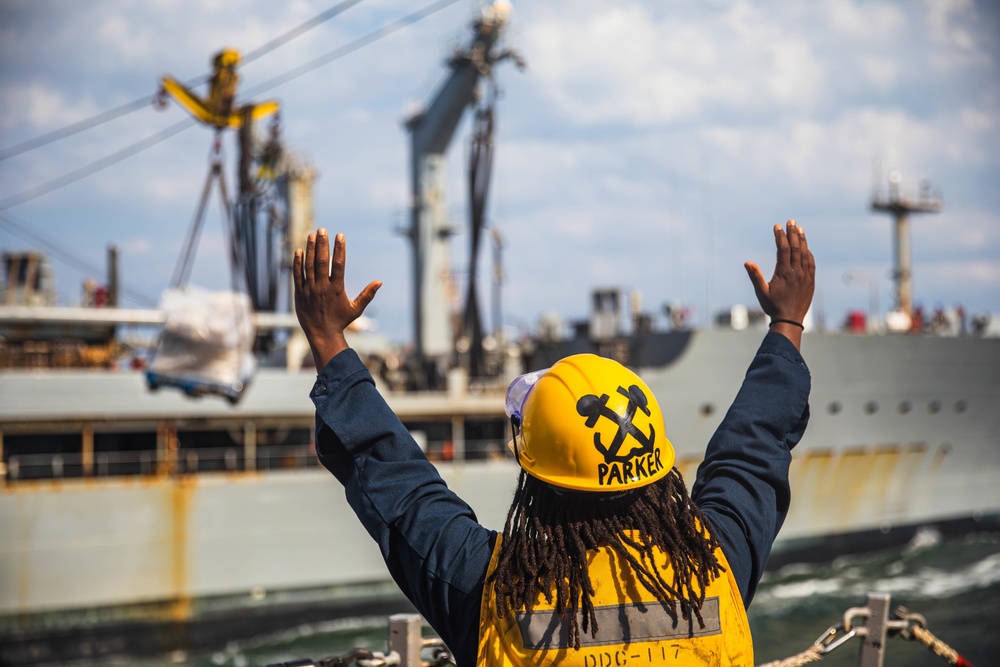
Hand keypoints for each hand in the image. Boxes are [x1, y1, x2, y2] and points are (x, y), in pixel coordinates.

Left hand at [293, 229, 381, 369]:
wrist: (322, 334)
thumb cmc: (341, 321)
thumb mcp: (357, 309)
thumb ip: (368, 294)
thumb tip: (380, 282)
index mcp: (337, 289)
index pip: (339, 264)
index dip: (339, 249)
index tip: (340, 235)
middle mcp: (322, 287)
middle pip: (322, 261)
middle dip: (322, 244)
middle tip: (322, 229)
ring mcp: (309, 289)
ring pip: (308, 265)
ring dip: (310, 249)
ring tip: (311, 235)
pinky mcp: (299, 293)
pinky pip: (297, 274)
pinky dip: (297, 262)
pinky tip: (299, 250)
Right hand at [744, 220, 814, 347]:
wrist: (790, 320)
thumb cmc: (773, 307)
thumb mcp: (761, 292)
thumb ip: (755, 276)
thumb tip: (747, 263)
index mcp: (783, 273)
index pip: (783, 250)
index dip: (780, 236)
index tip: (777, 226)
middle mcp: (796, 272)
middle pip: (795, 248)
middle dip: (793, 233)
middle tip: (791, 221)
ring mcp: (805, 276)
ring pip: (805, 254)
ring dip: (802, 240)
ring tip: (799, 229)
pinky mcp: (810, 281)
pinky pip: (811, 264)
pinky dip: (808, 254)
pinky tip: (806, 248)